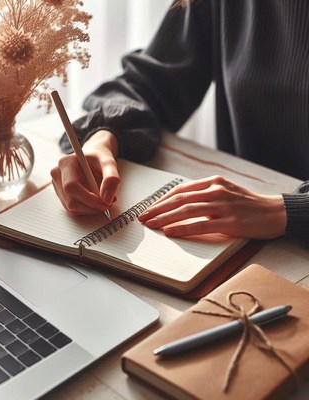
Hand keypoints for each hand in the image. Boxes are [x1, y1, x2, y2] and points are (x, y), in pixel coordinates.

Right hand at [51, 130, 119, 215]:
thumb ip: (111, 178)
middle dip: (91, 206)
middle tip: (107, 203)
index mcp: (65, 163)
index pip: (71, 186)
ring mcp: (58, 187)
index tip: (103, 201)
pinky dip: (88, 210)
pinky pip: (74, 210)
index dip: (88, 198)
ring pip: (72, 209)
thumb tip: (107, 199)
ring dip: (91, 209)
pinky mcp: (62, 196)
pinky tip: (96, 201)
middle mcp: (58, 175)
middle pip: (71, 201)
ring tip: (103, 199)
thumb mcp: (109, 163)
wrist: (94, 158)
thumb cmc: (99, 158)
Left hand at [138, 175, 286, 239]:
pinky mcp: (230, 221)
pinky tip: (169, 231)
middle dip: (158, 209)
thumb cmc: (247, 203)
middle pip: (179, 199)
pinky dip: (183, 228)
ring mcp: (223, 205)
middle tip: (143, 217)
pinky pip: (201, 224)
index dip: (162, 199)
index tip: (149, 207)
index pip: (180, 190)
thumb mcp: (225, 191)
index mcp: (213, 182)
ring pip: (187, 210)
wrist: (275, 212)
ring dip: (165, 218)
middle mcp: (216, 190)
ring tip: (151, 224)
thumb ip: (204, 194)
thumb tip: (179, 203)